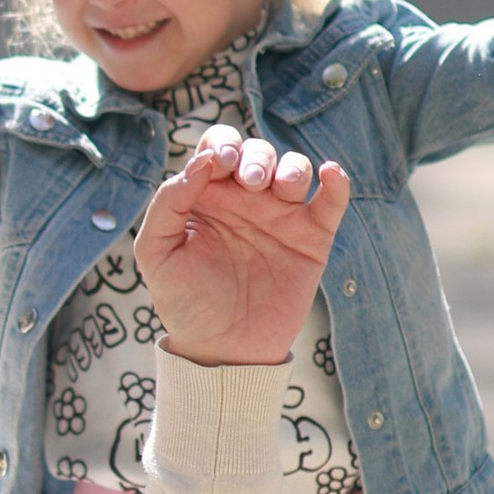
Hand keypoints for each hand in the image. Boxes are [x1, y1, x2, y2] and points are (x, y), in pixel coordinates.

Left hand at [136, 131, 350, 369]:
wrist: (223, 349)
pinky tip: (330, 174)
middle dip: (256, 156)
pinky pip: (331, 201)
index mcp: (207, 196)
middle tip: (250, 183)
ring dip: (291, 167)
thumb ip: (167, 204)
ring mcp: (280, 217)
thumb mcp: (157, 253)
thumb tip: (201, 163)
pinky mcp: (311, 238)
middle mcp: (245, 199)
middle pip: (258, 152)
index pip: (218, 147)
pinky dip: (337, 183)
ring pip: (295, 168)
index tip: (220, 165)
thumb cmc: (185, 303)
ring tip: (281, 188)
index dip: (222, 144)